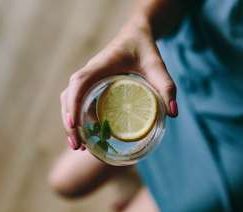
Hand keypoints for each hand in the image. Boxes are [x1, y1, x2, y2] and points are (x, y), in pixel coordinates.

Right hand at [60, 17, 177, 149]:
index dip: (73, 104)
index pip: (79, 84)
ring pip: (70, 99)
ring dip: (70, 121)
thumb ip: (166, 87)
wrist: (136, 34)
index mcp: (101, 65)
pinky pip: (78, 99)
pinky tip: (87, 132)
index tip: (74, 126)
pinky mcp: (92, 82)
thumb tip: (173, 114)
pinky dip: (78, 116)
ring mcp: (89, 77)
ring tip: (79, 145)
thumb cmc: (145, 48)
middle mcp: (90, 71)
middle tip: (77, 146)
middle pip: (69, 96)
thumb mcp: (157, 66)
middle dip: (69, 121)